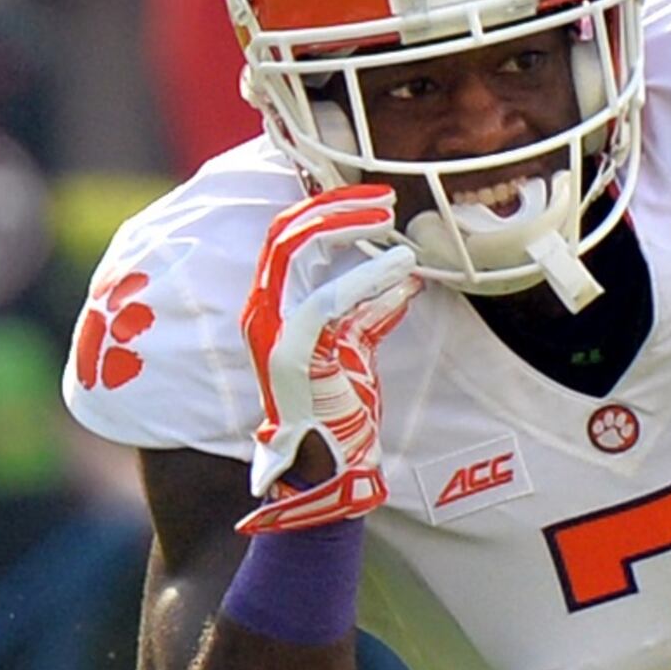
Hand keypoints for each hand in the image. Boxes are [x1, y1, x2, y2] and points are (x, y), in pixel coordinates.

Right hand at [238, 187, 420, 534]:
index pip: (288, 237)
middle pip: (285, 231)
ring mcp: (273, 331)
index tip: (376, 201)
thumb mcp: (357, 350)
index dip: (328, 209)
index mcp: (275, 308)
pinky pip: (326, 300)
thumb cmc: (339, 414)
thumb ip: (371, 313)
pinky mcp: (294, 354)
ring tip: (391, 220)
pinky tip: (399, 269)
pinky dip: (364, 278)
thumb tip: (406, 281)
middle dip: (335, 205)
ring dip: (346, 227)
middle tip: (385, 199)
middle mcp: (263, 313)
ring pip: (295, 250)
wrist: (332, 470)